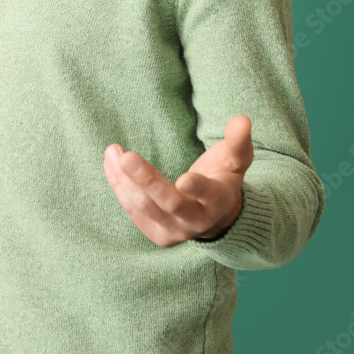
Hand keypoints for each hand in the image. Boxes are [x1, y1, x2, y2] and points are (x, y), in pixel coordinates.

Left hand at [103, 115, 252, 246]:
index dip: (197, 187)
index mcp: (218, 201)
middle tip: (127, 157)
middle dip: (147, 180)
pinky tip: (111, 164)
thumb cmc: (223, 179)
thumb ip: (238, 141)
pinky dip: (119, 186)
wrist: (215, 217)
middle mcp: (196, 222)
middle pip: (170, 203)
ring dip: (125, 179)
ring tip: (113, 151)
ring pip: (145, 207)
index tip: (184, 178)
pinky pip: (133, 210)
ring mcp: (175, 232)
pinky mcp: (156, 234)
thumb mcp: (236, 160)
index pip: (208, 194)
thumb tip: (243, 119)